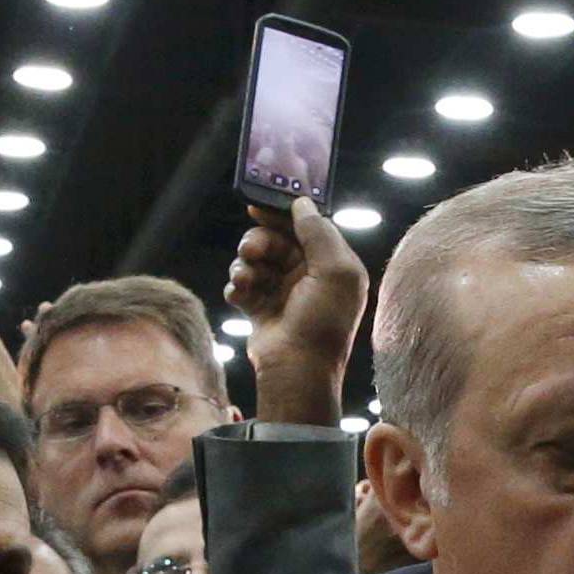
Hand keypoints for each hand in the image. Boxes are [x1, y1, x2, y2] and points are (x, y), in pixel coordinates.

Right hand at [227, 196, 369, 424]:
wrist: (296, 370)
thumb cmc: (323, 323)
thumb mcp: (334, 271)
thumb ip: (319, 232)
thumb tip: (302, 202)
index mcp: (333, 265)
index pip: (307, 227)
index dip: (284, 214)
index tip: (260, 206)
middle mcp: (309, 276)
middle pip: (276, 241)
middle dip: (260, 242)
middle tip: (250, 250)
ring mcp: (283, 292)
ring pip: (256, 260)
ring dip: (245, 265)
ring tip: (244, 279)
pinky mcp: (260, 308)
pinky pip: (243, 284)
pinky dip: (238, 286)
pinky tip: (240, 294)